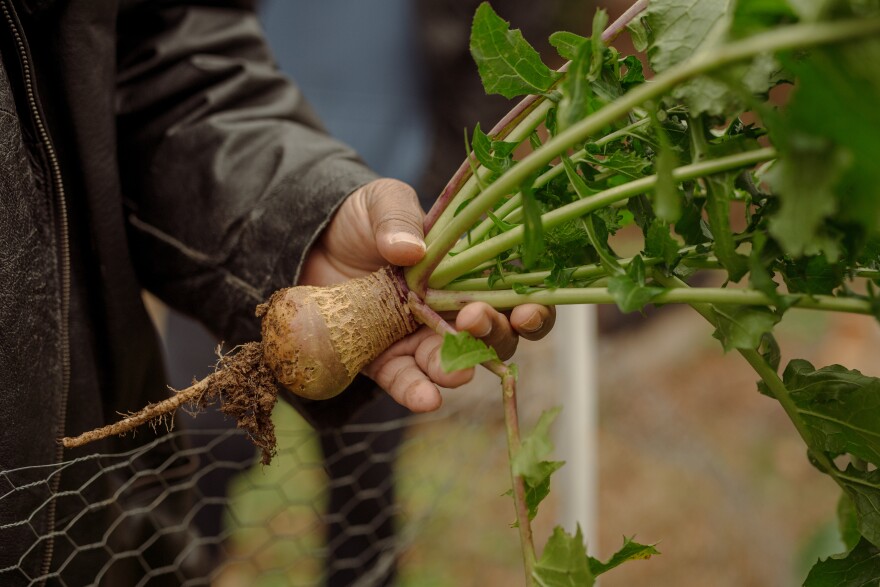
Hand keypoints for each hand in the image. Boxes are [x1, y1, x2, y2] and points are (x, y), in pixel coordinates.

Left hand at [300, 178, 554, 411]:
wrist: (310, 242)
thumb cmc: (360, 218)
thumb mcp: (383, 202)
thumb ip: (399, 217)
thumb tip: (410, 251)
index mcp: (467, 272)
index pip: (515, 296)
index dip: (532, 310)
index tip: (525, 311)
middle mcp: (452, 311)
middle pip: (494, 338)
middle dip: (494, 336)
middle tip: (473, 318)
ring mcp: (419, 339)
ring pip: (455, 366)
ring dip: (458, 369)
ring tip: (452, 368)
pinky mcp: (383, 359)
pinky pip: (405, 381)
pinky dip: (416, 392)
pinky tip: (425, 398)